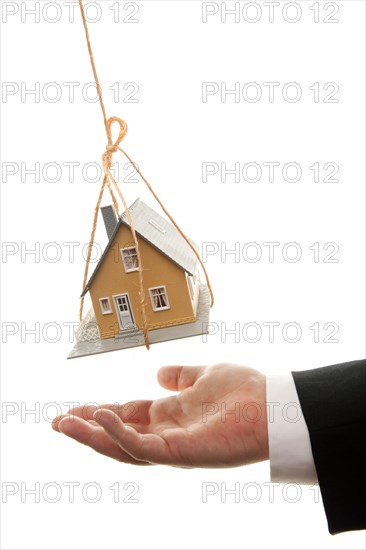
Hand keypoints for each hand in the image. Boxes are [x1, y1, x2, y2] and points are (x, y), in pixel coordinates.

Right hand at [52, 363, 268, 467]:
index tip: (77, 407)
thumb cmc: (245, 390)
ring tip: (65, 423)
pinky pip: (141, 447)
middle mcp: (167, 433)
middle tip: (57, 421)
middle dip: (86, 429)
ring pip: (121, 446)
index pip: (127, 414)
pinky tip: (100, 418)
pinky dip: (118, 434)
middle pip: (117, 434)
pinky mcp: (180, 452)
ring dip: (91, 436)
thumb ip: (180, 376)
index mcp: (170, 415)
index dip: (101, 411)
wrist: (273, 404)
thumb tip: (159, 373)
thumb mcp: (204, 375)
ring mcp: (172, 445)